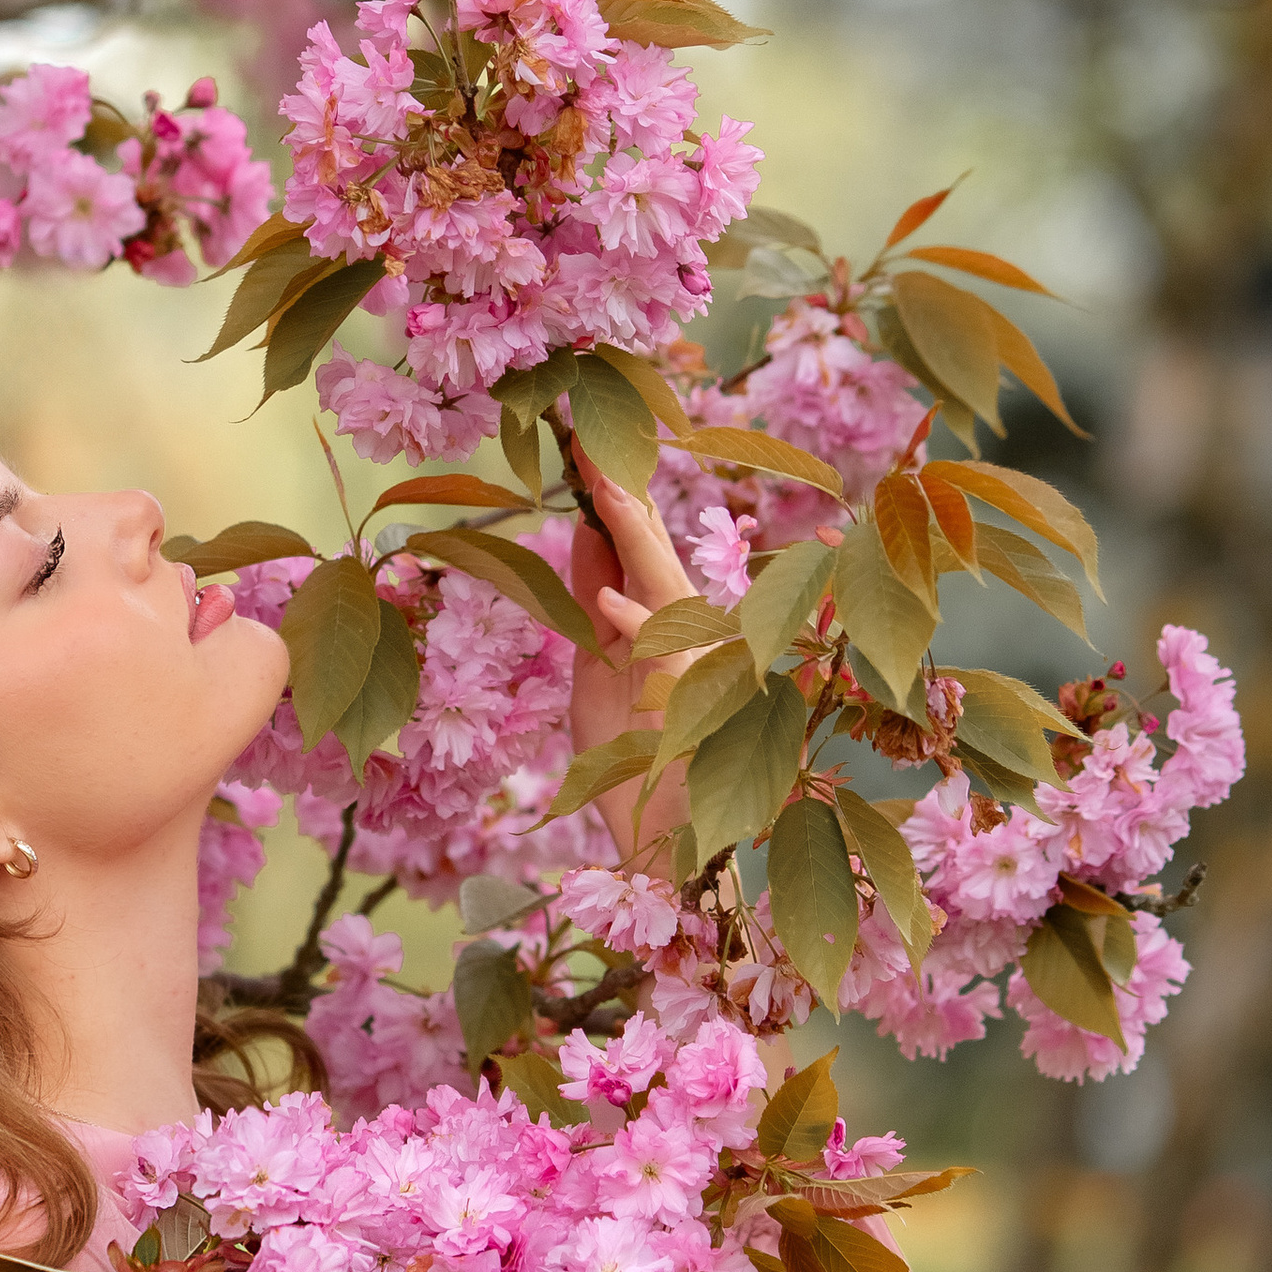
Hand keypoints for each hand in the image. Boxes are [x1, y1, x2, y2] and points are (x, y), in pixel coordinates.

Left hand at [566, 463, 701, 865]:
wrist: (659, 838)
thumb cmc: (629, 756)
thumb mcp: (597, 666)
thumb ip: (594, 601)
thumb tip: (585, 532)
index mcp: (659, 617)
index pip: (636, 540)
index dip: (609, 491)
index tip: (580, 442)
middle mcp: (684, 627)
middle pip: (650, 546)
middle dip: (618, 490)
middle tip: (587, 433)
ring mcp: (691, 659)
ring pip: (661, 582)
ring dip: (629, 533)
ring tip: (600, 486)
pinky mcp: (690, 698)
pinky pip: (661, 651)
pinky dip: (632, 622)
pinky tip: (606, 595)